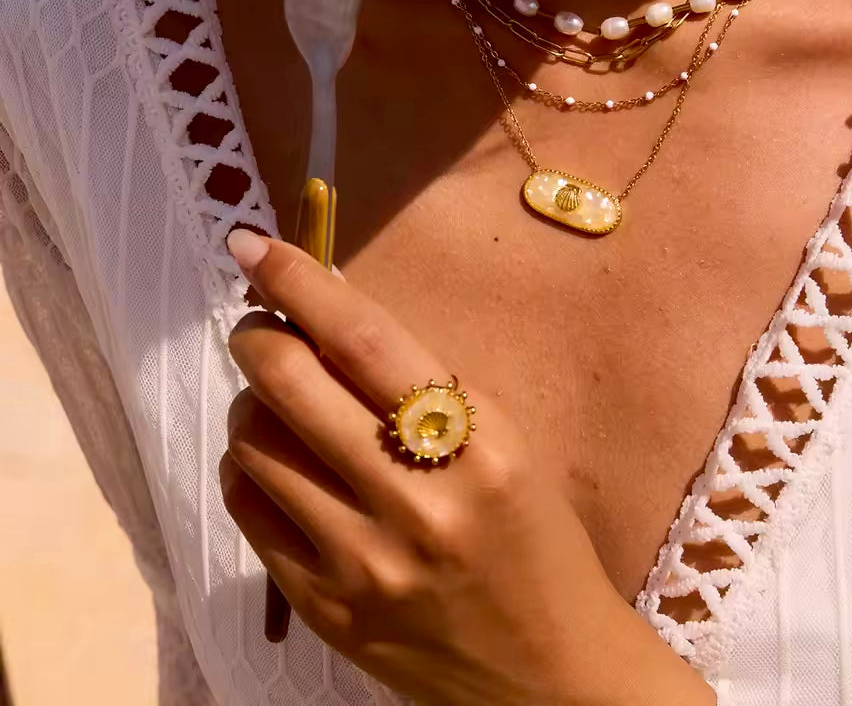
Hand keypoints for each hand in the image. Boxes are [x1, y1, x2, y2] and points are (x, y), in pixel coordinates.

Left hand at [221, 229, 713, 705]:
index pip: (366, 341)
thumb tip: (329, 317)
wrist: (546, 670)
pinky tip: (278, 467)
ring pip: (252, 447)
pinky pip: (248, 512)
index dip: (301, 283)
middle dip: (258, 338)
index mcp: (476, 446)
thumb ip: (424, 383)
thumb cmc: (535, 536)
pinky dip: (248, 470)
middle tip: (260, 329)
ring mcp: (362, 563)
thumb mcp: (506, 441)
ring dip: (252, 407)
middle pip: (290, 385)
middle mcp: (415, 501)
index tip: (253, 245)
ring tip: (279, 408)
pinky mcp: (324, 610)